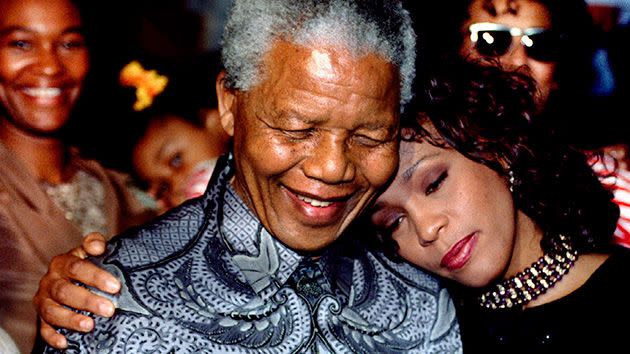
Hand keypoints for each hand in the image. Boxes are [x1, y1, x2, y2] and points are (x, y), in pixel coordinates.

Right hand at [33, 232, 119, 348]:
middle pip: (65, 291)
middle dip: (87, 301)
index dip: (96, 277)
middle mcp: (50, 280)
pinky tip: (65, 342)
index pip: (77, 268)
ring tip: (90, 326)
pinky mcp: (42, 317)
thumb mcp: (90, 250)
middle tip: (109, 309)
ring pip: (52, 311)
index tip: (115, 286)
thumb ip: (94, 243)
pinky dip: (53, 336)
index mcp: (62, 262)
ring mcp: (44, 299)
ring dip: (70, 319)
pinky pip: (44, 328)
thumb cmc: (86, 264)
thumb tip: (97, 247)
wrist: (69, 277)